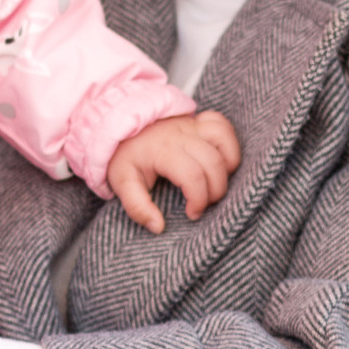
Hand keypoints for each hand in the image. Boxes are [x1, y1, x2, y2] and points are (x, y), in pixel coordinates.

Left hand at [106, 108, 240, 232]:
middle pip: (214, 162)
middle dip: (216, 190)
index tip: (192, 213)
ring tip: (214, 183)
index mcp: (163, 151)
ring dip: (227, 167)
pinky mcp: (198, 121)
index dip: (199, 199)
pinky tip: (220, 161)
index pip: (193, 175)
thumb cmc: (125, 156)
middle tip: (203, 203)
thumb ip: (137, 207)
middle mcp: (181, 135)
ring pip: (224, 141)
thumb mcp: (122, 183)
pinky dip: (228, 145)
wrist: (119, 123)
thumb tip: (158, 227)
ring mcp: (192, 125)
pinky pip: (223, 127)